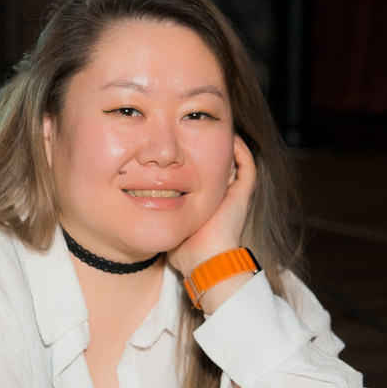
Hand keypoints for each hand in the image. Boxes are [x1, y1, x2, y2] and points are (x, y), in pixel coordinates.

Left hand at [168, 134, 256, 275]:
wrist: (204, 260)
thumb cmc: (183, 249)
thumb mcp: (167, 224)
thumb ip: (158, 212)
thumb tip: (139, 202)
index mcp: (206, 203)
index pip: (202, 173)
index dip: (194, 159)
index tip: (181, 147)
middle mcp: (222, 196)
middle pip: (217, 163)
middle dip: (207, 147)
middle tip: (195, 131)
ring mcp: (234, 194)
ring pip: (234, 161)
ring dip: (224, 143)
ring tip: (216, 127)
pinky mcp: (243, 193)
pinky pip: (246, 164)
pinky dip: (240, 148)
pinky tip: (230, 136)